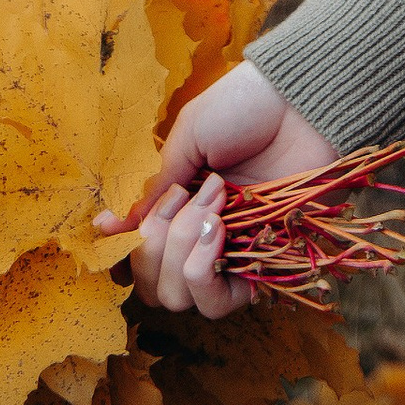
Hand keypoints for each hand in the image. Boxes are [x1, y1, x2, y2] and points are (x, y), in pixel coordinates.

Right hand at [99, 62, 338, 319]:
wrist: (298, 103)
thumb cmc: (244, 107)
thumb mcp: (188, 138)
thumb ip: (152, 189)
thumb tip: (106, 228)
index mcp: (179, 204)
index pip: (138, 253)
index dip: (124, 247)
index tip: (111, 226)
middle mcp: (198, 237)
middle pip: (151, 285)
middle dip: (154, 244)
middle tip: (183, 196)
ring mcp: (228, 255)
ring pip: (179, 298)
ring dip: (182, 251)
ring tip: (212, 207)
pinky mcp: (259, 269)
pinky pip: (218, 302)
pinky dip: (204, 270)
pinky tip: (217, 232)